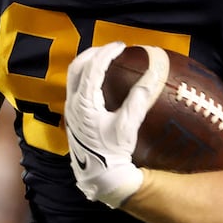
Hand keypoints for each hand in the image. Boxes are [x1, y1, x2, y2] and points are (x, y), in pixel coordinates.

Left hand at [62, 42, 163, 207]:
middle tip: (112, 49)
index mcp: (84, 103)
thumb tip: (153, 74)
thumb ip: (138, 99)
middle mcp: (72, 104)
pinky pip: (75, 87)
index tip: (121, 46)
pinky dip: (86, 76)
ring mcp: (70, 110)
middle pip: (77, 67)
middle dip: (93, 53)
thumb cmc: (113, 152)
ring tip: (105, 59)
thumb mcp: (128, 126)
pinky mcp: (72, 116)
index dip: (107, 53)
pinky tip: (99, 80)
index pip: (93, 68)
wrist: (100, 176)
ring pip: (73, 77)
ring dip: (87, 64)